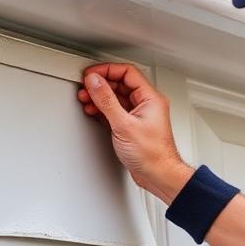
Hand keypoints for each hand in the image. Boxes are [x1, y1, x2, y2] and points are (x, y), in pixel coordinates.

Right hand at [77, 62, 192, 203]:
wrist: (158, 175)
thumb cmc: (152, 154)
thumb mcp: (124, 124)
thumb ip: (107, 101)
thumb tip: (95, 82)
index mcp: (150, 98)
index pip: (127, 73)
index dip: (107, 70)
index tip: (91, 75)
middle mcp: (146, 104)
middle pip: (120, 84)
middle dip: (101, 84)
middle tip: (85, 87)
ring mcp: (139, 115)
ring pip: (116, 98)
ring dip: (100, 97)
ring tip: (86, 98)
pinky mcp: (132, 127)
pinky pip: (115, 111)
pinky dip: (102, 110)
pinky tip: (93, 111)